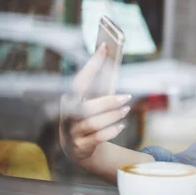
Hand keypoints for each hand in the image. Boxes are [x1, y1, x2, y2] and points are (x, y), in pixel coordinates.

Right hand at [59, 44, 131, 163]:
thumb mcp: (90, 103)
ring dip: (113, 116)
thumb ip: (99, 89)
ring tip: (126, 109)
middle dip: (108, 101)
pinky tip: (121, 125)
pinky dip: (111, 131)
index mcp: (69, 100)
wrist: (75, 147)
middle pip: (86, 108)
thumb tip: (113, 63)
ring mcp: (72, 133)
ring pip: (93, 124)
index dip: (92, 64)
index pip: (79, 80)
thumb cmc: (88, 117)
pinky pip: (98, 138)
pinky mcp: (80, 147)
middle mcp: (67, 116)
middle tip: (128, 97)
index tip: (104, 47)